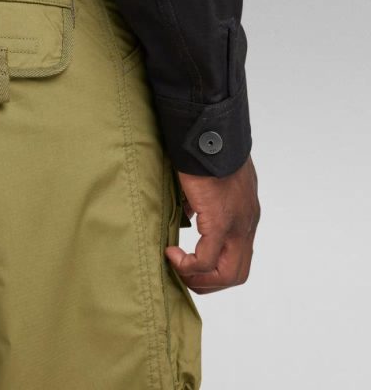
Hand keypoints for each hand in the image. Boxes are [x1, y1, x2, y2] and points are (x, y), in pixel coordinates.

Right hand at [165, 155, 259, 293]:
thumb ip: (206, 203)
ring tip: (175, 265)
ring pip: (227, 274)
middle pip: (237, 274)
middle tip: (182, 274)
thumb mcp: (212, 182)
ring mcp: (237, 225)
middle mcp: (246, 224)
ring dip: (198, 278)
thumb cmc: (207, 150)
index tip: (190, 261)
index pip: (240, 256)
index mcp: (246, 214)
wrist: (208, 135)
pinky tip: (171, 251)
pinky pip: (206, 260)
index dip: (215, 268)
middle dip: (208, 282)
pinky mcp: (219, 222)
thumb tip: (192, 216)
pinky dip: (187, 264)